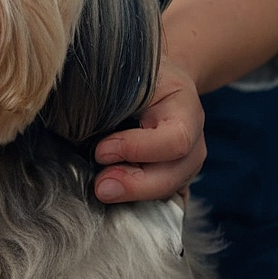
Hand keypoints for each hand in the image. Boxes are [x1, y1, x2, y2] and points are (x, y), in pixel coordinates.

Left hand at [91, 56, 205, 203]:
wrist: (160, 83)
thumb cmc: (140, 77)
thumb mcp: (132, 75)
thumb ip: (114, 98)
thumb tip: (82, 122)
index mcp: (186, 110)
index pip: (175, 140)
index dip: (137, 149)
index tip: (102, 151)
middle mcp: (195, 142)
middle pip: (174, 175)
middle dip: (135, 185)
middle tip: (100, 187)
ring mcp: (188, 165)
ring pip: (168, 192)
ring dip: (134, 195)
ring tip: (103, 188)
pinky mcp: (175, 180)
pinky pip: (163, 201)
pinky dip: (139, 203)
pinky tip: (118, 199)